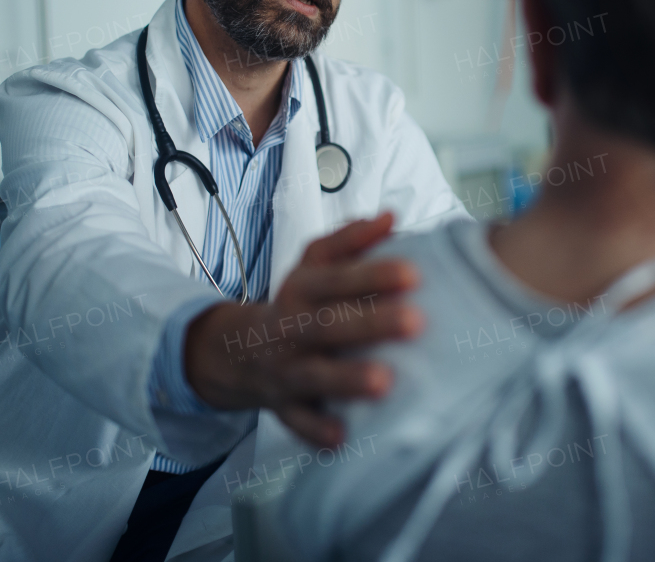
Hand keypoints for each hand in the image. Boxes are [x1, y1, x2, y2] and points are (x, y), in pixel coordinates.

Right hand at [183, 212, 421, 446]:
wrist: (238, 350)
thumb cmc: (297, 302)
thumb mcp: (314, 263)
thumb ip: (351, 239)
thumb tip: (391, 216)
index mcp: (302, 289)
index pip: (336, 277)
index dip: (373, 274)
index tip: (414, 273)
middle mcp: (291, 327)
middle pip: (328, 324)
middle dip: (370, 324)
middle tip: (415, 322)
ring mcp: (285, 369)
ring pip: (313, 375)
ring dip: (347, 379)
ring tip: (385, 382)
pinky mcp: (283, 406)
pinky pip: (296, 422)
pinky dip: (317, 431)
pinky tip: (344, 437)